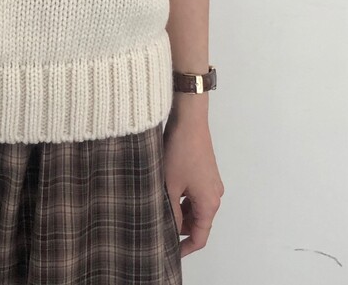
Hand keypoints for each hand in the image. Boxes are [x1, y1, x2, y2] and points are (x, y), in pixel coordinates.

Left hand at [163, 101, 224, 257]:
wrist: (189, 120)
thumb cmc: (180, 151)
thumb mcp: (170, 185)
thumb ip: (171, 211)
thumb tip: (169, 227)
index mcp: (209, 203)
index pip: (200, 237)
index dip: (185, 248)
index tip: (170, 253)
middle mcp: (214, 195)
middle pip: (198, 222)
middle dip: (179, 227)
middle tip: (158, 227)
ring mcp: (211, 183)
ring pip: (195, 207)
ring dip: (179, 210)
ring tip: (158, 207)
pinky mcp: (205, 172)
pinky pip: (194, 193)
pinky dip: (182, 197)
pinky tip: (164, 191)